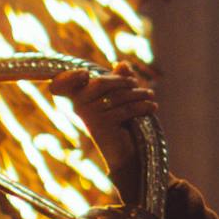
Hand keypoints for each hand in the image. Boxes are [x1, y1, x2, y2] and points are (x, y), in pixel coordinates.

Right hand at [51, 65, 157, 181]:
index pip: (65, 81)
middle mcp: (76, 106)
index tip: (84, 75)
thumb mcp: (118, 98)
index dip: (69, 77)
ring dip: (138, 94)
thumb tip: (123, 64)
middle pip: (101, 83)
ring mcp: (88, 115)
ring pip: (117, 97)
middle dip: (123, 82)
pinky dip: (142, 106)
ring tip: (151, 95)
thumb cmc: (119, 123)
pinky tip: (152, 107)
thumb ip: (119, 79)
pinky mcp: (101, 124)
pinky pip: (125, 109)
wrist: (122, 154)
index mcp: (75, 97)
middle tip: (139, 85)